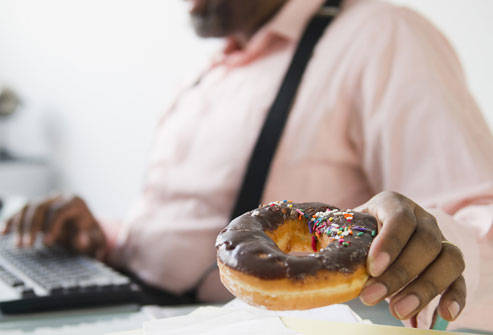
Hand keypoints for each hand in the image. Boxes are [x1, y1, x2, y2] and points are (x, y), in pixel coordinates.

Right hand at [2, 195, 106, 258]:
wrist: (86, 225)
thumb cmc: (91, 233)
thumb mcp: (96, 237)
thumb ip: (91, 240)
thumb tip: (81, 240)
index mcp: (75, 202)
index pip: (60, 211)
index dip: (52, 226)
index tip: (46, 243)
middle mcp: (59, 197)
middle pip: (41, 207)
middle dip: (32, 227)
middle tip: (28, 246)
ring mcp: (46, 200)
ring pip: (28, 207)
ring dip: (19, 225)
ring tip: (19, 245)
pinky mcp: (36, 206)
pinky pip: (20, 210)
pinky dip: (11, 220)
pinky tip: (3, 232)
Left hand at [356, 191, 465, 323]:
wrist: (373, 238)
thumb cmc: (356, 233)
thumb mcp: (348, 230)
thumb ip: (345, 242)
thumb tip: (335, 270)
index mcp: (394, 204)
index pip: (400, 219)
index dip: (389, 243)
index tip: (373, 267)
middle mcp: (422, 219)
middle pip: (425, 243)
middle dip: (399, 274)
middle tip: (372, 297)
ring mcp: (440, 240)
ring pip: (449, 259)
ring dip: (425, 288)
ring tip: (398, 311)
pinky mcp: (450, 264)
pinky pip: (460, 279)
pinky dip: (455, 297)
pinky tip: (444, 315)